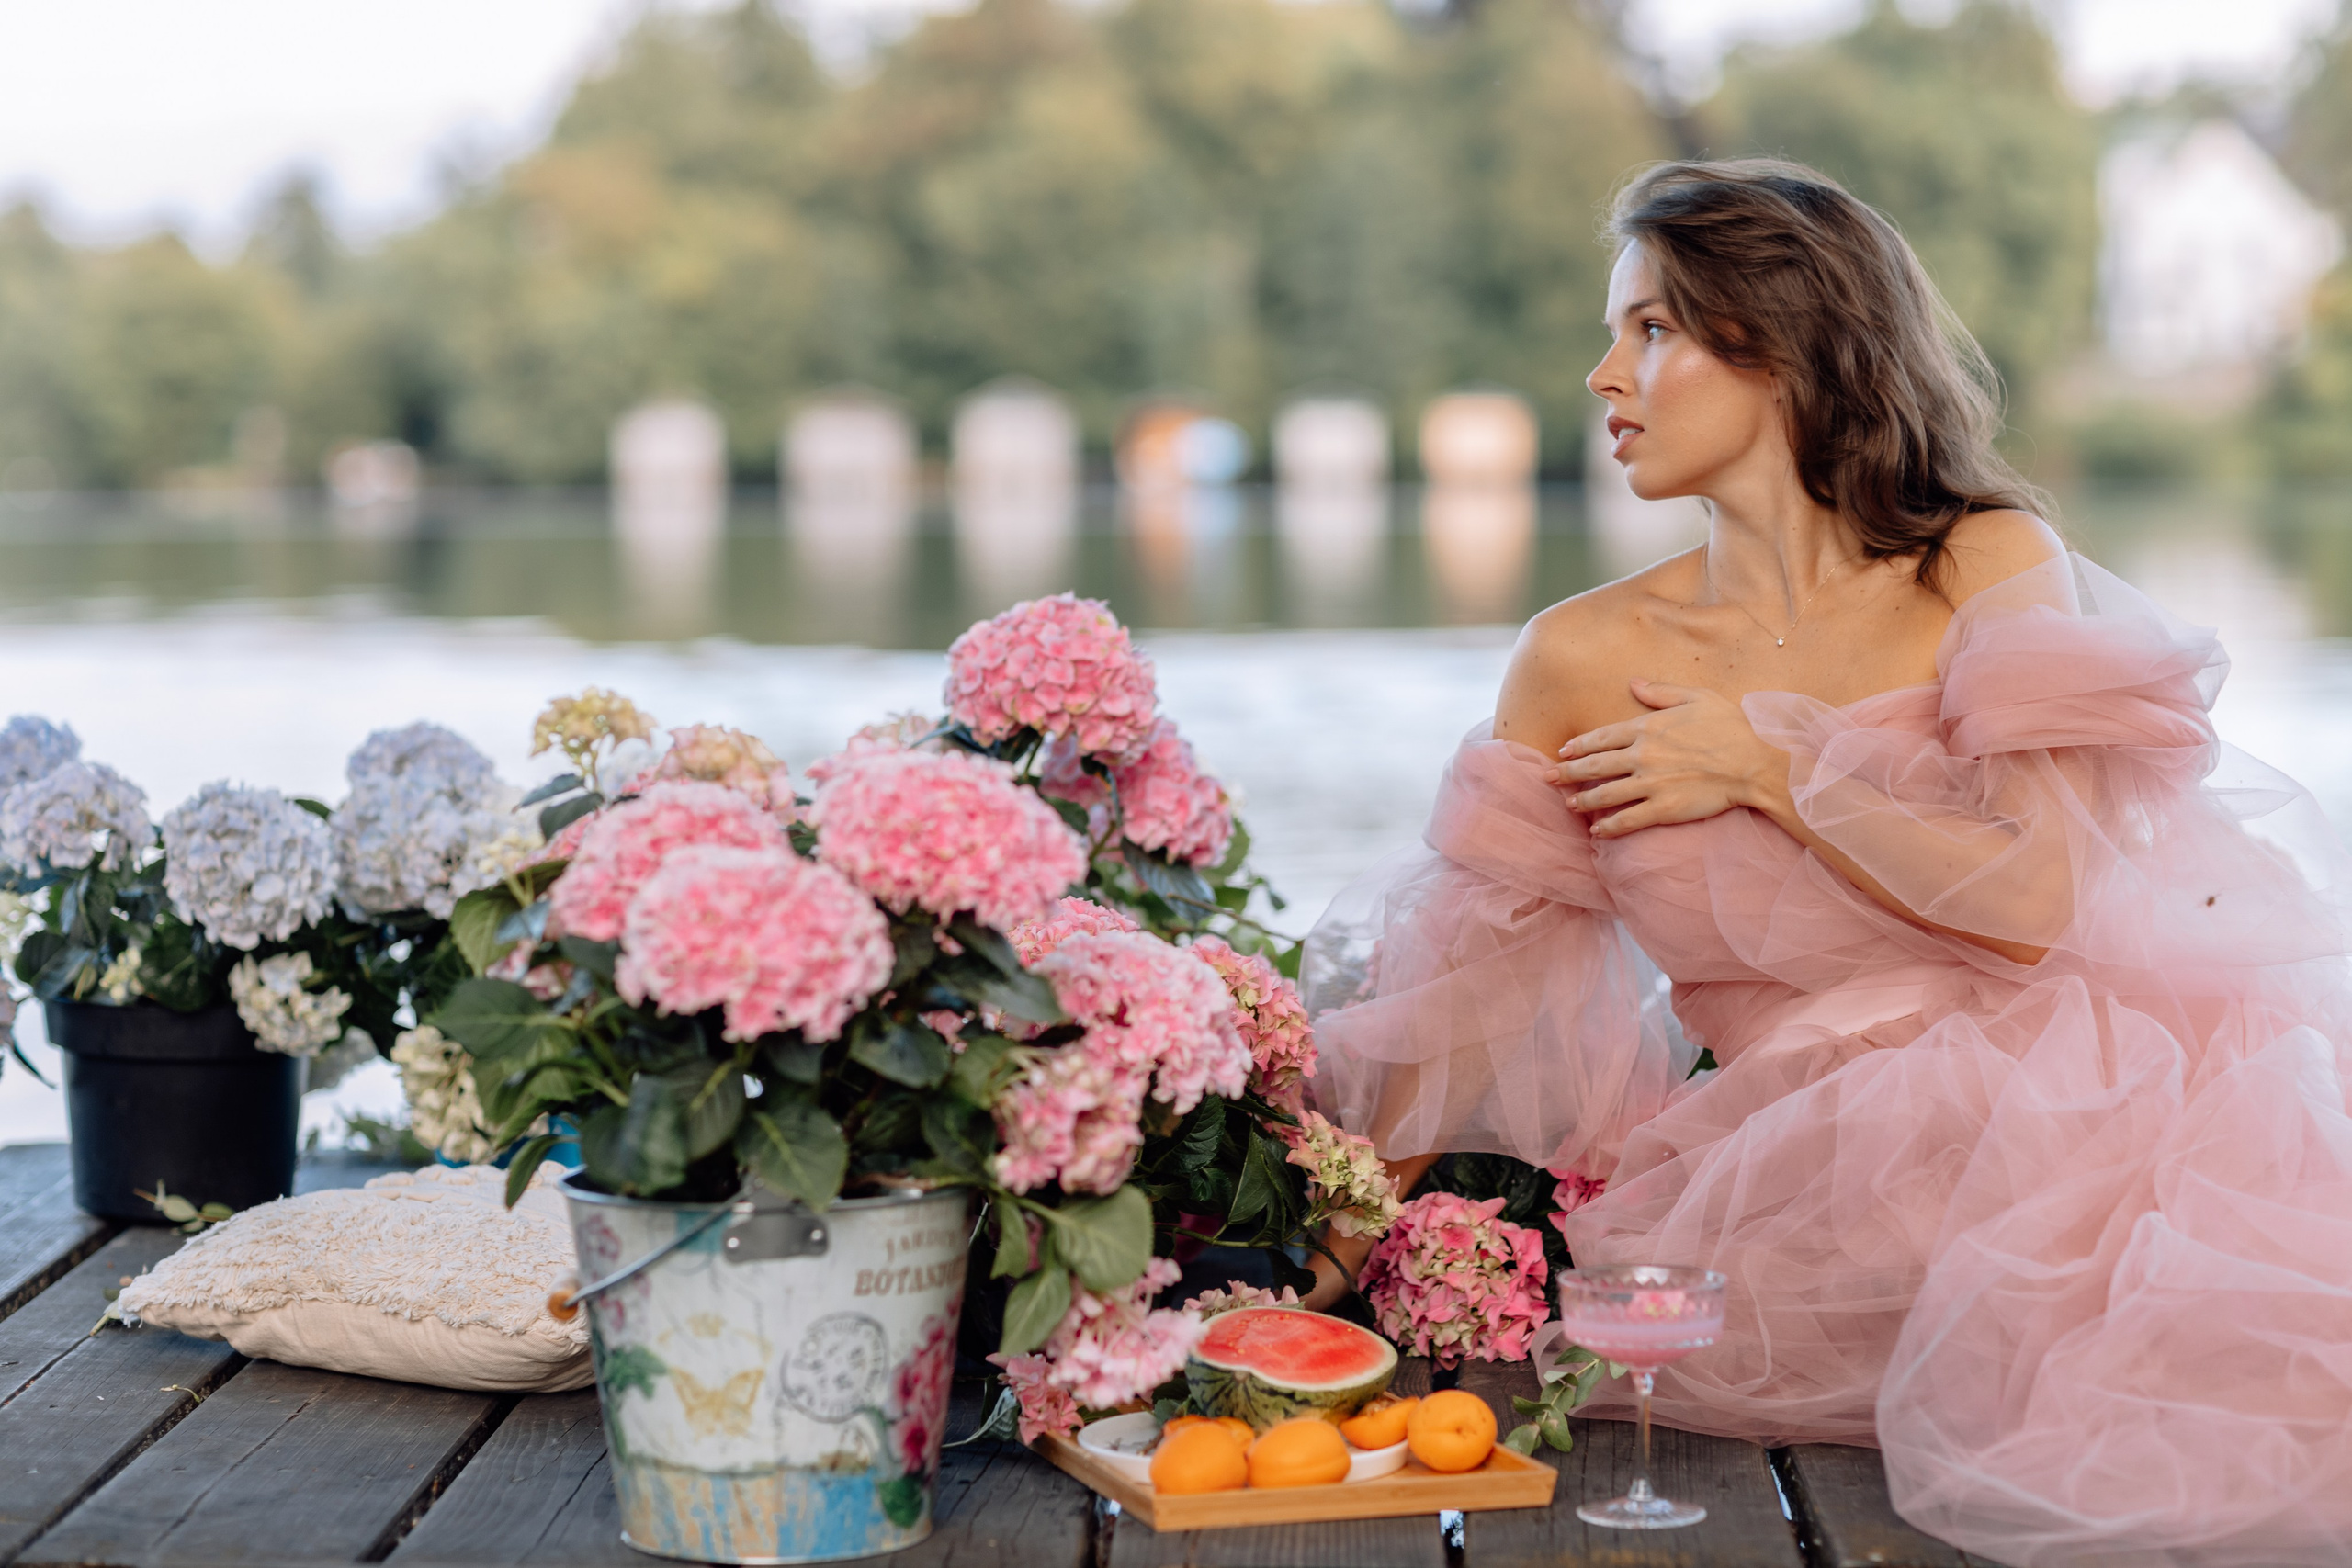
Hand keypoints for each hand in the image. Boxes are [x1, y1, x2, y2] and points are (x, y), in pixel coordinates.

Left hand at [1553, 680, 1788, 837]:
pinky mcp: (1663, 809)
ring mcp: (1651, 784)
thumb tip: (1633, 683)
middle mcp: (1643, 756)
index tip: (1562, 751)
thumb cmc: (1730, 726)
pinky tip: (1596, 832)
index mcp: (1648, 727)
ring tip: (1567, 805)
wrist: (1754, 762)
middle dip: (1566, 773)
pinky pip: (1627, 820)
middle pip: (1594, 766)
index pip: (1601, 737)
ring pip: (1605, 795)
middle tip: (1547, 779)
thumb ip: (1660, 691)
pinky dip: (1608, 827)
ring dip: (1582, 801)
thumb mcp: (1696, 697)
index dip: (1578, 745)